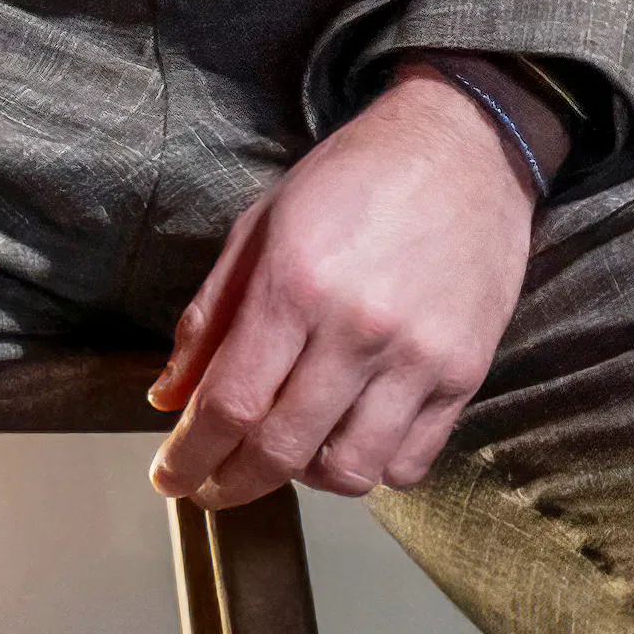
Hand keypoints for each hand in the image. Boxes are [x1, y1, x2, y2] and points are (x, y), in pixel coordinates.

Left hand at [151, 77, 534, 507]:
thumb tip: (167, 396)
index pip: (230, 404)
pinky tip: (352, 436)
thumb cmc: (353, 180)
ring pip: (350, 471)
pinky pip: (410, 461)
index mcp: (296, 286)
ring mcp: (419, 358)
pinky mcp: (466, 372)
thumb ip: (211, 318)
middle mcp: (359, 330)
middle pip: (283, 449)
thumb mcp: (260, 228)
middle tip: (212, 486)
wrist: (464, 148)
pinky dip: (372, 467)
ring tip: (289, 451)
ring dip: (306, 477)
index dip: (190, 456)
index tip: (169, 478)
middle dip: (233, 483)